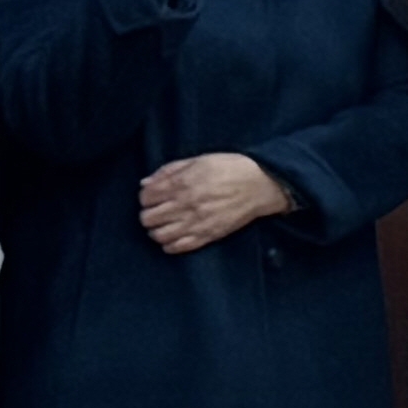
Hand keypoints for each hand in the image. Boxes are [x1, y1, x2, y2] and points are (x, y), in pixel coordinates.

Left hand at [134, 154, 289, 253]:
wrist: (261, 184)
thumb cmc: (231, 168)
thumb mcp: (200, 160)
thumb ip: (170, 171)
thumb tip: (146, 183)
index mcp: (182, 183)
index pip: (146, 196)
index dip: (146, 196)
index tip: (153, 196)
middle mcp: (185, 204)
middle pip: (148, 218)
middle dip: (148, 214)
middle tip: (157, 211)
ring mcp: (196, 222)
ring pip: (159, 235)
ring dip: (157, 230)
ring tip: (165, 225)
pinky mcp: (207, 235)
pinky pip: (178, 247)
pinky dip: (170, 245)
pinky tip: (174, 237)